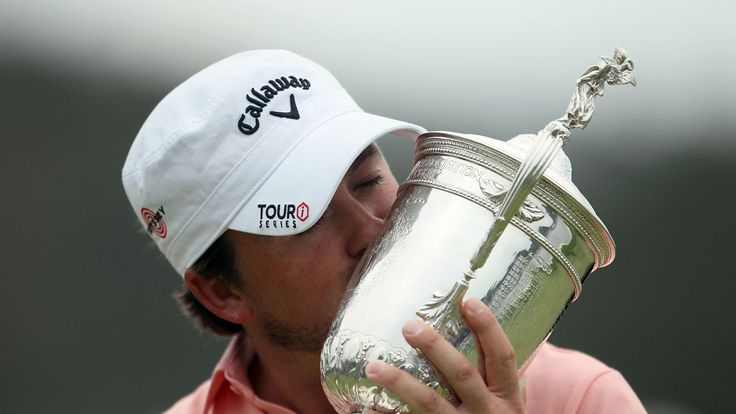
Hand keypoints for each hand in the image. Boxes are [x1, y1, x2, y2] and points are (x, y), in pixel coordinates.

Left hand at [364, 298, 524, 412]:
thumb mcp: (510, 405)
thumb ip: (501, 377)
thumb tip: (490, 331)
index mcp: (507, 397)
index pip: (502, 357)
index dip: (488, 328)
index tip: (468, 301)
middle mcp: (487, 412)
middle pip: (462, 374)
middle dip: (435, 348)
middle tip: (409, 325)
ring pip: (430, 402)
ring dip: (400, 382)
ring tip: (372, 366)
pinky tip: (366, 408)